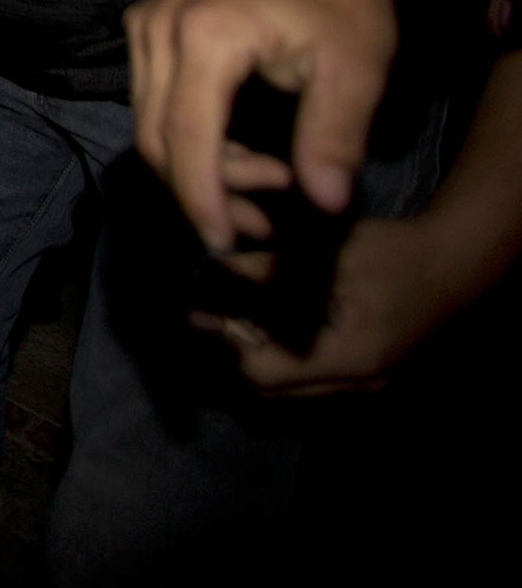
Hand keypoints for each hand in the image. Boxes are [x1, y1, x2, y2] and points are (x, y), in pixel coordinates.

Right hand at [126, 0, 424, 251]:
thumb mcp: (354, 71)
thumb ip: (334, 139)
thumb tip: (325, 204)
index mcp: (206, 38)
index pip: (187, 138)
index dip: (202, 199)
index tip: (226, 243)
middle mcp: (159, 29)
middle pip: (157, 136)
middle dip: (204, 190)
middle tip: (262, 221)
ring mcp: (146, 24)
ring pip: (150, 122)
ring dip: (199, 166)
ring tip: (267, 180)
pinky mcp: (148, 25)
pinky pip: (153, 98)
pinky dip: (190, 136)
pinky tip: (239, 146)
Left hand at [194, 213, 474, 394]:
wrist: (450, 266)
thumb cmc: (390, 254)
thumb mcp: (324, 255)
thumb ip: (268, 270)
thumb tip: (212, 270)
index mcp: (347, 360)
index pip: (264, 374)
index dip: (224, 344)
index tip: (195, 313)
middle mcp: (355, 385)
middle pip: (272, 391)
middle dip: (233, 355)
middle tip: (205, 317)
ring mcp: (363, 387)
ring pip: (288, 391)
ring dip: (253, 359)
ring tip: (228, 320)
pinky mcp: (364, 377)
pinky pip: (309, 383)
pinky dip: (279, 361)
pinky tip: (263, 327)